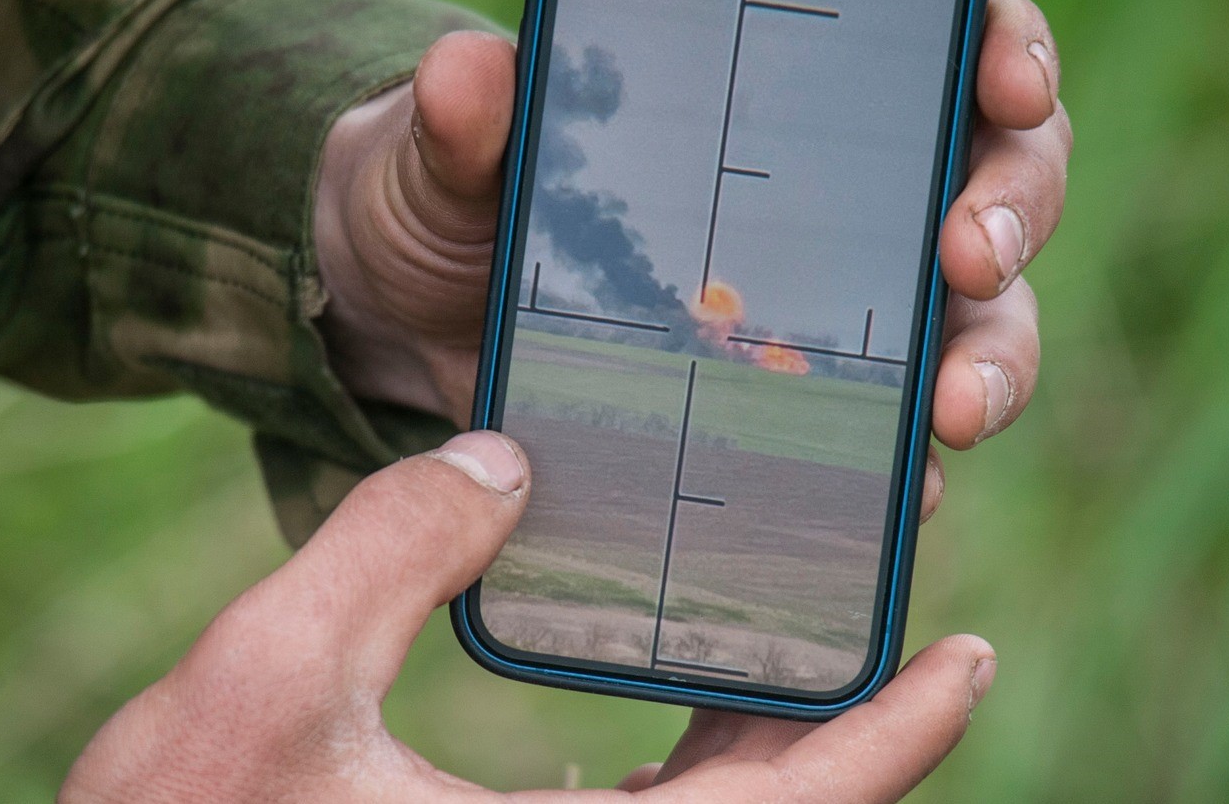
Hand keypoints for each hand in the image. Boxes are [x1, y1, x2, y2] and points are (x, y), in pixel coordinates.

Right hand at [59, 432, 996, 801]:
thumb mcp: (261, 678)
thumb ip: (388, 550)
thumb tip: (502, 458)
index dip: (896, 737)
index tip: (966, 654)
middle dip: (830, 722)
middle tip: (871, 603)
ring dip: (747, 747)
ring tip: (763, 633)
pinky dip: (662, 780)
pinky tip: (631, 715)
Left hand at [313, 0, 1068, 500]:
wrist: (417, 325)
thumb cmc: (454, 198)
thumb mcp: (445, 153)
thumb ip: (465, 119)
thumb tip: (467, 74)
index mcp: (792, 85)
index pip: (945, 33)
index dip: (1004, 44)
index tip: (1005, 78)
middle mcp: (850, 190)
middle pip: (999, 175)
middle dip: (1011, 208)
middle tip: (968, 251)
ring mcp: (845, 306)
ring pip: (980, 319)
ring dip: (992, 359)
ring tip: (953, 408)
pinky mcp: (814, 413)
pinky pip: (900, 445)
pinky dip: (915, 471)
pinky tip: (902, 496)